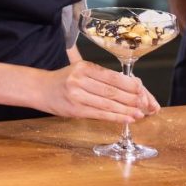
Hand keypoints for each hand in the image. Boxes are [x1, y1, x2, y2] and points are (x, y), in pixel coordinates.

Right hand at [41, 60, 159, 122]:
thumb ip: (101, 76)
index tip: (142, 90)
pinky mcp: (76, 109)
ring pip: (108, 104)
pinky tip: (128, 118)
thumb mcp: (80, 70)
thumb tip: (131, 85)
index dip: (130, 85)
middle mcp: (80, 79)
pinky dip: (117, 117)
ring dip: (127, 110)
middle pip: (112, 91)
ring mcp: (77, 95)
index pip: (113, 76)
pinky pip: (101, 114)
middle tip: (145, 104)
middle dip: (132, 99)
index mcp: (84, 67)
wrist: (40, 88)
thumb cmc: (64, 80)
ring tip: (140, 113)